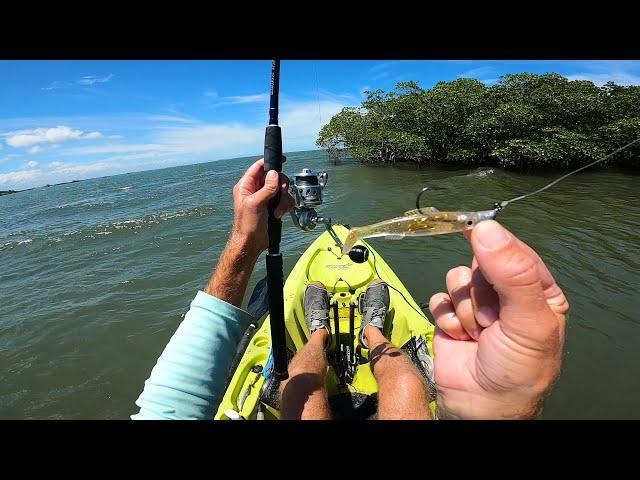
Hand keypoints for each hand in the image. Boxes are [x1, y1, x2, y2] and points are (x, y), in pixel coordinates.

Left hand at [231, 157, 293, 258]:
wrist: (252, 243)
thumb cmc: (247, 225)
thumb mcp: (255, 203)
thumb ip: (266, 188)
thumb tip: (274, 173)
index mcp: (246, 186)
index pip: (259, 167)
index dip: (270, 162)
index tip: (282, 159)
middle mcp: (256, 190)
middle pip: (274, 177)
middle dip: (281, 186)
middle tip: (281, 192)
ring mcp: (265, 198)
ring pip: (282, 189)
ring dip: (283, 199)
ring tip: (277, 211)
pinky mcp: (273, 207)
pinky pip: (285, 200)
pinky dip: (285, 207)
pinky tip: (279, 215)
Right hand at [429, 220, 568, 418]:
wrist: (482, 406)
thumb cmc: (518, 368)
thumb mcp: (528, 320)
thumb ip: (512, 273)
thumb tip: (486, 228)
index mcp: (536, 288)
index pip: (512, 251)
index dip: (495, 249)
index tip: (476, 234)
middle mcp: (506, 293)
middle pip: (480, 263)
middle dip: (481, 293)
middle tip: (492, 320)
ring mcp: (476, 304)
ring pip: (457, 279)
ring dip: (464, 309)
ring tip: (478, 333)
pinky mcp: (450, 316)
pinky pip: (440, 298)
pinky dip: (446, 318)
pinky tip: (459, 336)